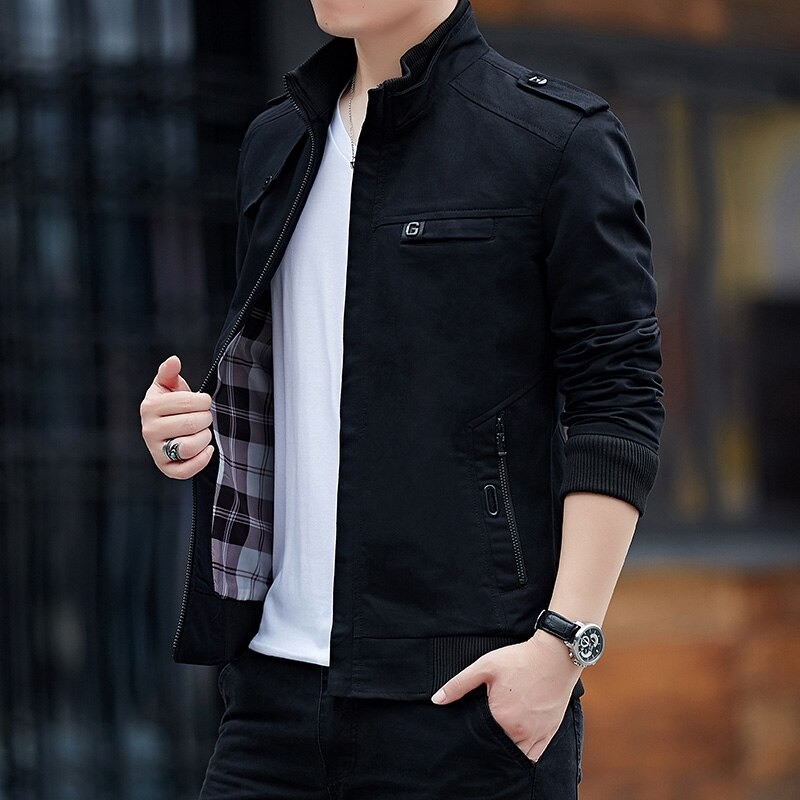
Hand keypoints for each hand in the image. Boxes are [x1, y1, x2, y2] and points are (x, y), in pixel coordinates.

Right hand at [140, 355, 214, 478]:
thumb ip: (169, 373)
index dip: (203, 401)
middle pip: (191, 424)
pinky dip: (202, 459)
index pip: (187, 402)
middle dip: (206, 418)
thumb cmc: (172, 405)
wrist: (168, 429)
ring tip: (203, 432)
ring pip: (189, 447)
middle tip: (205, 417)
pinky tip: (207, 448)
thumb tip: (174, 360)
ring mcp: (156, 451)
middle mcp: (148, 430)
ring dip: (204, 438)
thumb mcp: (168, 385)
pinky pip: (186, 470)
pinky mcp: (166, 468)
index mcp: (149, 407)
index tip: (203, 401)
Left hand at [430, 630, 581, 761]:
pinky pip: (534, 756)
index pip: (479, 737)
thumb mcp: (485, 666)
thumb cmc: (519, 659)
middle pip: (497, 748)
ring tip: (496, 740)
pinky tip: (515, 747)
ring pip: (516, 755)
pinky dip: (524, 755)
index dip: (471, 735)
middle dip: (488, 744)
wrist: (554, 656)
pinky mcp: (549, 733)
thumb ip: (459, 684)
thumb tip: (437, 700)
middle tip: (480, 736)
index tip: (466, 731)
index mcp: (501, 718)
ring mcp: (536, 735)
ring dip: (505, 751)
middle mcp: (519, 732)